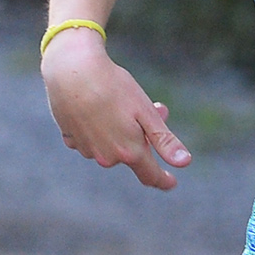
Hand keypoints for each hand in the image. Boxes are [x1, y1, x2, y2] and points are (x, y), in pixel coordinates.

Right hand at [41, 30, 191, 189]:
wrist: (72, 71)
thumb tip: (184, 163)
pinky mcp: (70, 138)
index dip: (163, 180)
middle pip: (131, 154)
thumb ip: (164, 140)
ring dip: (122, 131)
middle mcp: (106, 157)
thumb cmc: (114, 88)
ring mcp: (86, 149)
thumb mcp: (146, 112)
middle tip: (156, 107)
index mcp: (128, 152)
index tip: (171, 183)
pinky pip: (92, 138)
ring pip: (111, 146)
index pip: (149, 175)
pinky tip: (96, 106)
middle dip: (144, 137)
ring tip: (121, 101)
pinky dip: (99, 127)